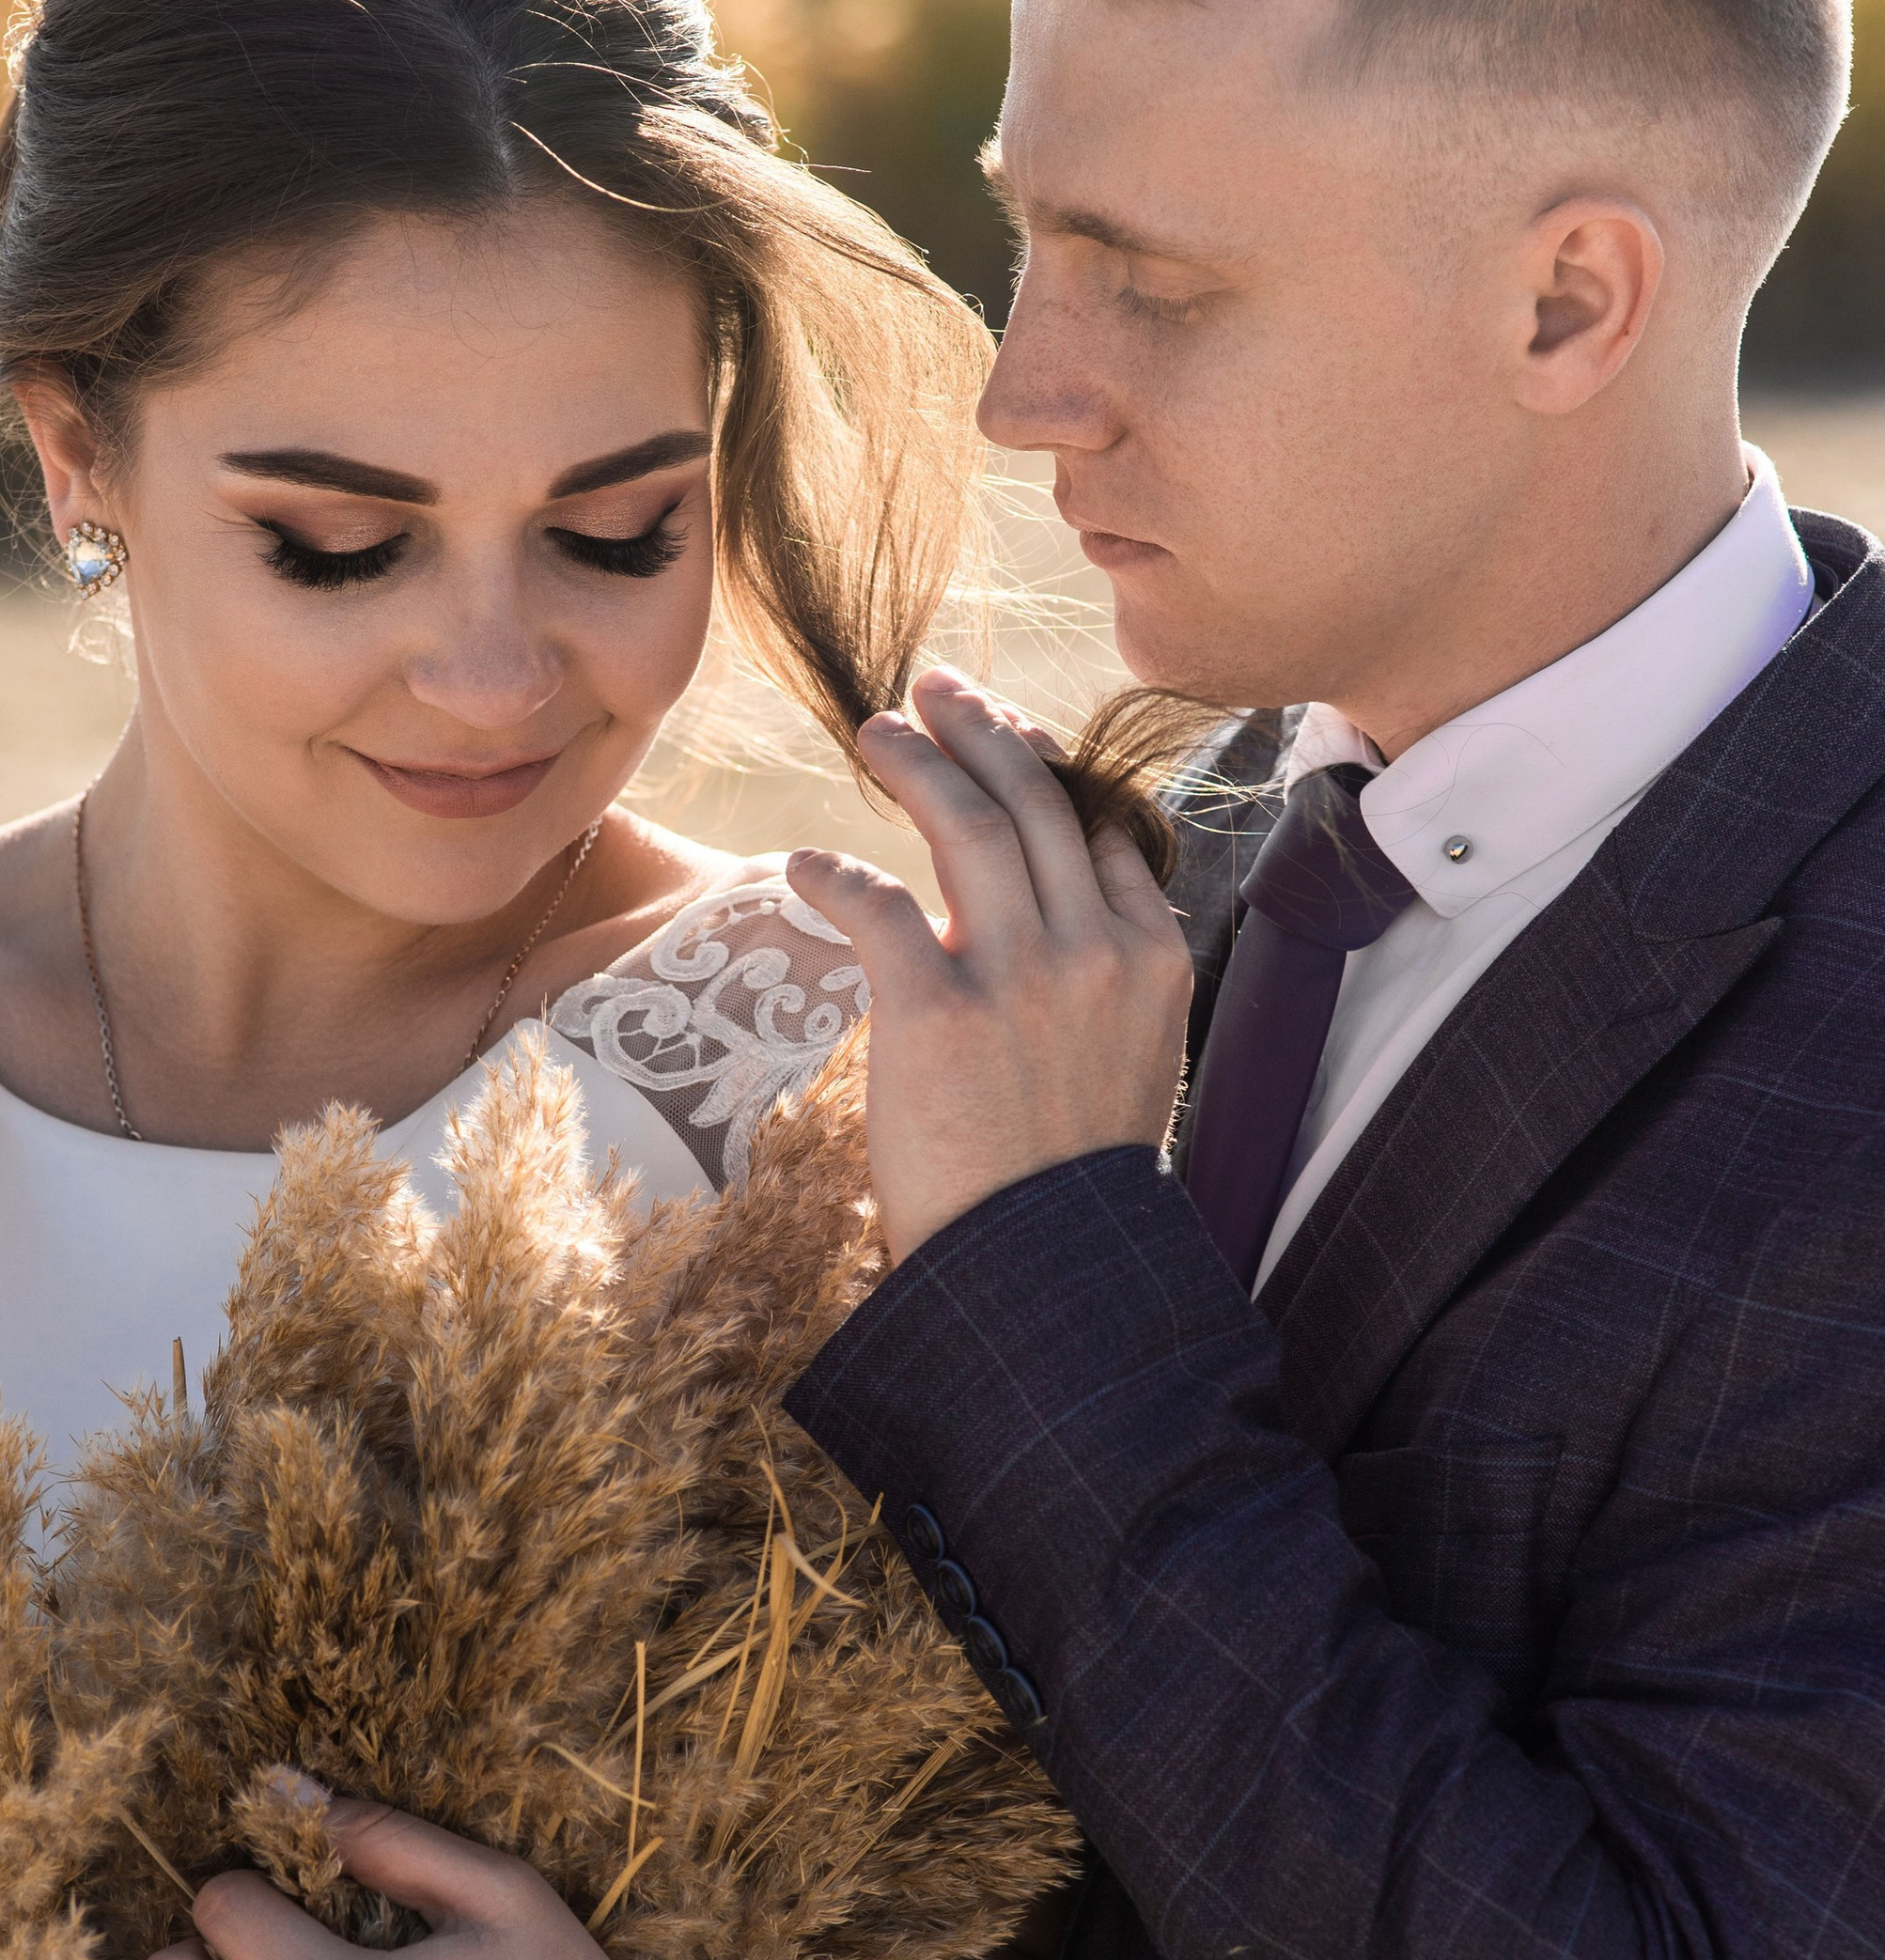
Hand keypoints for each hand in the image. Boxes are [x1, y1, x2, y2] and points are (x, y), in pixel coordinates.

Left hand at [789, 664, 1192, 1262]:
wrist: (1043, 1273)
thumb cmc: (1071, 1180)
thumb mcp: (1132, 1061)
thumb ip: (1112, 973)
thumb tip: (1065, 902)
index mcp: (1153, 959)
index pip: (1099, 829)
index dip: (1045, 768)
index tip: (1003, 737)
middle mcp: (1095, 952)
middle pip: (1034, 801)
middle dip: (980, 730)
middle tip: (933, 687)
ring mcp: (1021, 979)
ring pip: (968, 825)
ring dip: (916, 762)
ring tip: (876, 730)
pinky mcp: (938, 1015)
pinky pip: (879, 907)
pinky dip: (837, 876)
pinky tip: (806, 865)